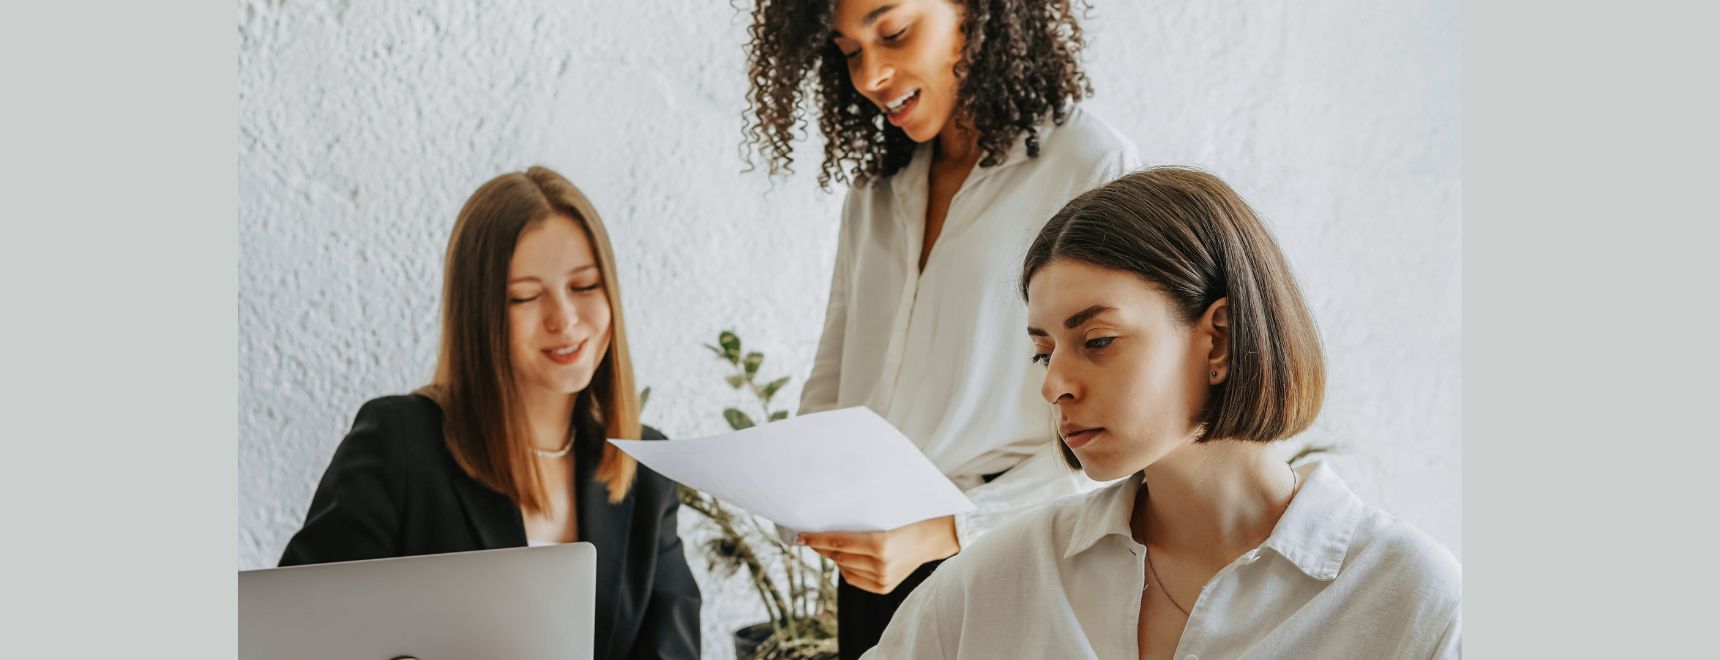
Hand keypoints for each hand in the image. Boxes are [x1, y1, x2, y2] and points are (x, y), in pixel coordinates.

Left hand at [797, 515, 959, 593]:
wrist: (932, 538)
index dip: (815, 539)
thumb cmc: (907, 520)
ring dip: (834, 557)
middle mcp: (880, 563)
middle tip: (809, 537)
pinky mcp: (883, 587)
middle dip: (821, 547)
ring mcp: (882, 578)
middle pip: (837, 556)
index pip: (838, 542)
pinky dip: (846, 568)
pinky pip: (853, 579)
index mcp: (880, 543)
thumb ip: (857, 524)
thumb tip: (826, 528)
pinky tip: (847, 558)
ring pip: (843, 568)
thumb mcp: (883, 517)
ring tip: (831, 546)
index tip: (799, 536)